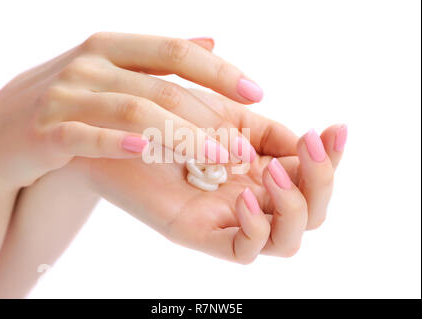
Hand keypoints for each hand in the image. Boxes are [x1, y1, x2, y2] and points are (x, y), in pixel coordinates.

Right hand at [0, 33, 260, 188]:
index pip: (175, 52)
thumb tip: (211, 43)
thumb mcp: (113, 68)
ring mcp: (66, 95)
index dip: (219, 72)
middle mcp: (91, 64)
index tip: (256, 93)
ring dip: (179, 135)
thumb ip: (160, 59)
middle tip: (243, 145)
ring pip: (133, 110)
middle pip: (161, 86)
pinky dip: (118, 143)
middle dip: (209, 117)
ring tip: (216, 158)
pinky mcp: (46, 131)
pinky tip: (146, 152)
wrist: (5, 127)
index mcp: (112, 47)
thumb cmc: (71, 98)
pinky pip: (87, 136)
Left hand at [74, 90, 346, 262]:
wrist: (116, 127)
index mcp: (261, 167)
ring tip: (273, 169)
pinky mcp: (199, 233)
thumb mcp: (226, 114)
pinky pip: (244, 251)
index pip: (312, 174)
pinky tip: (243, 196)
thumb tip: (311, 138)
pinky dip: (256, 228)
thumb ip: (267, 130)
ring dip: (296, 204)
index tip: (334, 127)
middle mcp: (252, 196)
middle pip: (312, 212)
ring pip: (289, 239)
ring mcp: (228, 219)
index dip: (331, 156)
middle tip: (310, 143)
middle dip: (322, 179)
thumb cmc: (168, 115)